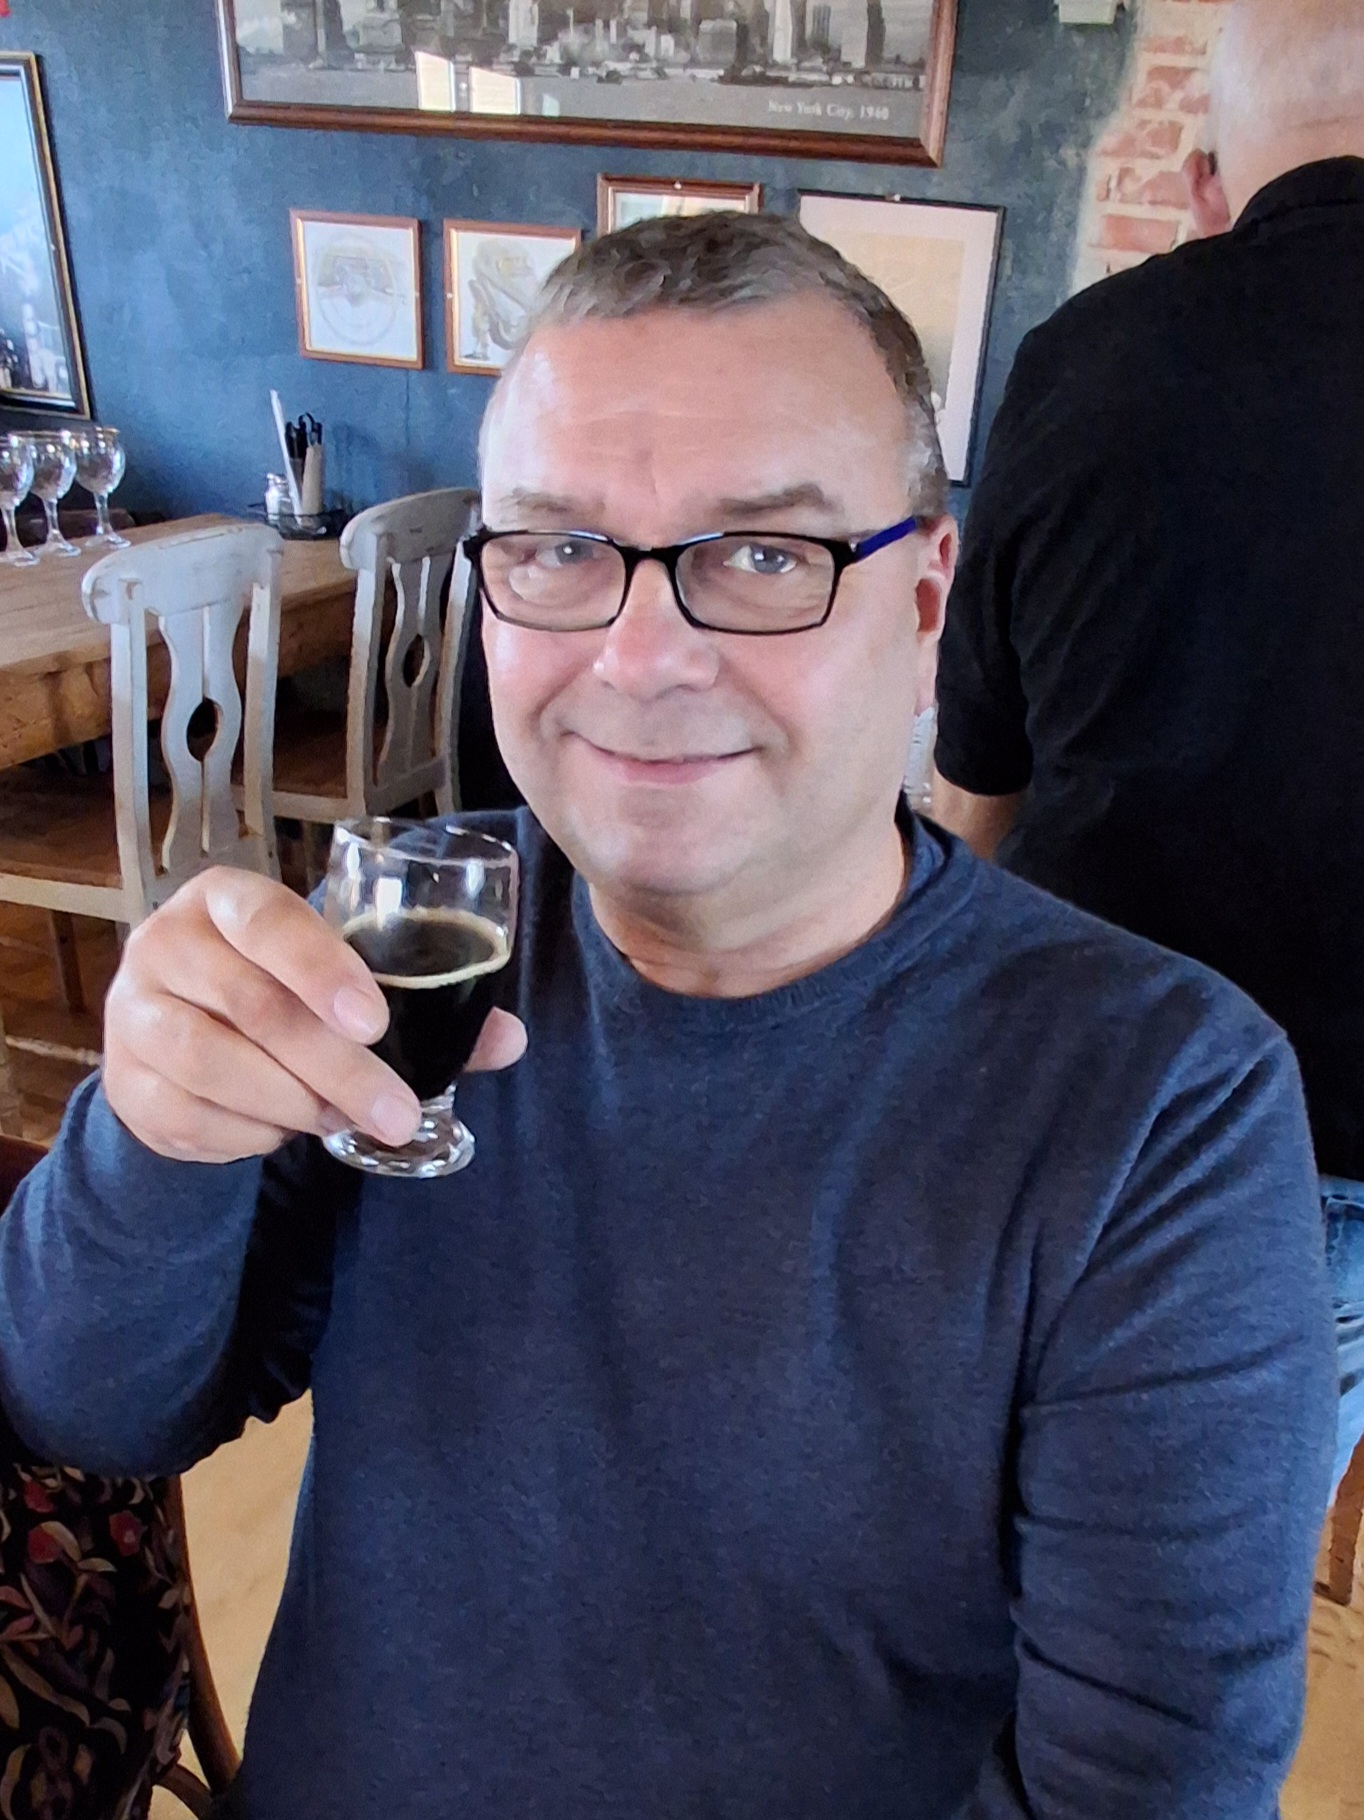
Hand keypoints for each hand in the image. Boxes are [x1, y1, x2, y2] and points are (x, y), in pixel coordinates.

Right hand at [102, 868, 527, 1163]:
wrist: (181, 1034)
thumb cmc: (280, 992)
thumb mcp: (339, 981)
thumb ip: (424, 1005)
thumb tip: (509, 1040)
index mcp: (226, 901)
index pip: (270, 922)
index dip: (322, 970)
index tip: (375, 1021)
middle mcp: (166, 944)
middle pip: (255, 1008)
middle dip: (336, 1068)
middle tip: (397, 1111)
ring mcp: (135, 1013)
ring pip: (214, 1064)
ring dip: (293, 1102)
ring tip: (342, 1120)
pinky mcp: (124, 1081)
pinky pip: (189, 1116)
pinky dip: (248, 1133)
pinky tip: (283, 1130)